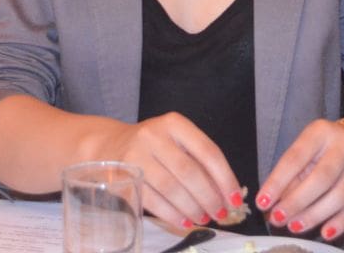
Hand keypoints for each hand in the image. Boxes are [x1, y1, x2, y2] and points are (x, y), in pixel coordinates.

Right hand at [90, 111, 243, 229]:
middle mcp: (154, 135)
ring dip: (192, 208)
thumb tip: (227, 195)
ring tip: (204, 218)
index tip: (235, 198)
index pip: (208, 151)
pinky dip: (172, 214)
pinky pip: (153, 200)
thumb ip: (200, 163)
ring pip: (172, 188)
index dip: (225, 178)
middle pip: (190, 172)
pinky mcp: (124, 177)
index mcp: (175, 124)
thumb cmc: (153, 147)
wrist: (108, 145)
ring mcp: (136, 156)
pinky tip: (184, 221)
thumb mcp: (176, 142)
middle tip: (220, 214)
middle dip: (209, 198)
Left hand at [255, 118, 343, 242]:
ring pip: (339, 195)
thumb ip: (290, 177)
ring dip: (315, 215)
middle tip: (278, 219)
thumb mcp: (305, 151)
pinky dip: (340, 222)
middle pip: (321, 177)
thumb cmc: (324, 150)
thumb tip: (271, 206)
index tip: (262, 202)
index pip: (296, 157)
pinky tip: (324, 232)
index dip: (278, 181)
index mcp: (320, 132)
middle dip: (297, 201)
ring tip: (294, 227)